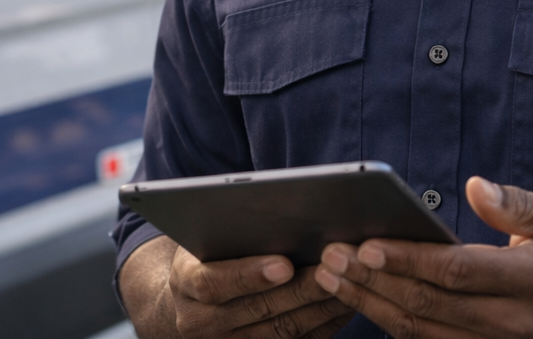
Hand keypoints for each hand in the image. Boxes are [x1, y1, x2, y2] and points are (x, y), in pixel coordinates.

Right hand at [126, 235, 355, 338]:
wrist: (192, 301)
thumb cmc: (209, 254)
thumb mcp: (208, 238)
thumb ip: (232, 229)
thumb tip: (277, 207)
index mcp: (185, 284)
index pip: (214, 283)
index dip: (250, 275)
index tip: (284, 264)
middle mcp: (200, 323)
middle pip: (257, 310)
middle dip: (299, 291)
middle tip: (332, 270)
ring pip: (280, 332)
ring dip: (317, 309)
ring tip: (347, 283)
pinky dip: (322, 326)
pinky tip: (343, 304)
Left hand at [313, 177, 532, 338]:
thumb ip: (518, 205)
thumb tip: (477, 184)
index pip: (459, 271)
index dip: (410, 260)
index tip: (367, 244)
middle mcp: (514, 321)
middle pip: (430, 305)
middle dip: (374, 281)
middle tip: (329, 258)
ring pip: (422, 332)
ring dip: (371, 306)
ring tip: (331, 280)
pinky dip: (393, 325)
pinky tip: (363, 302)